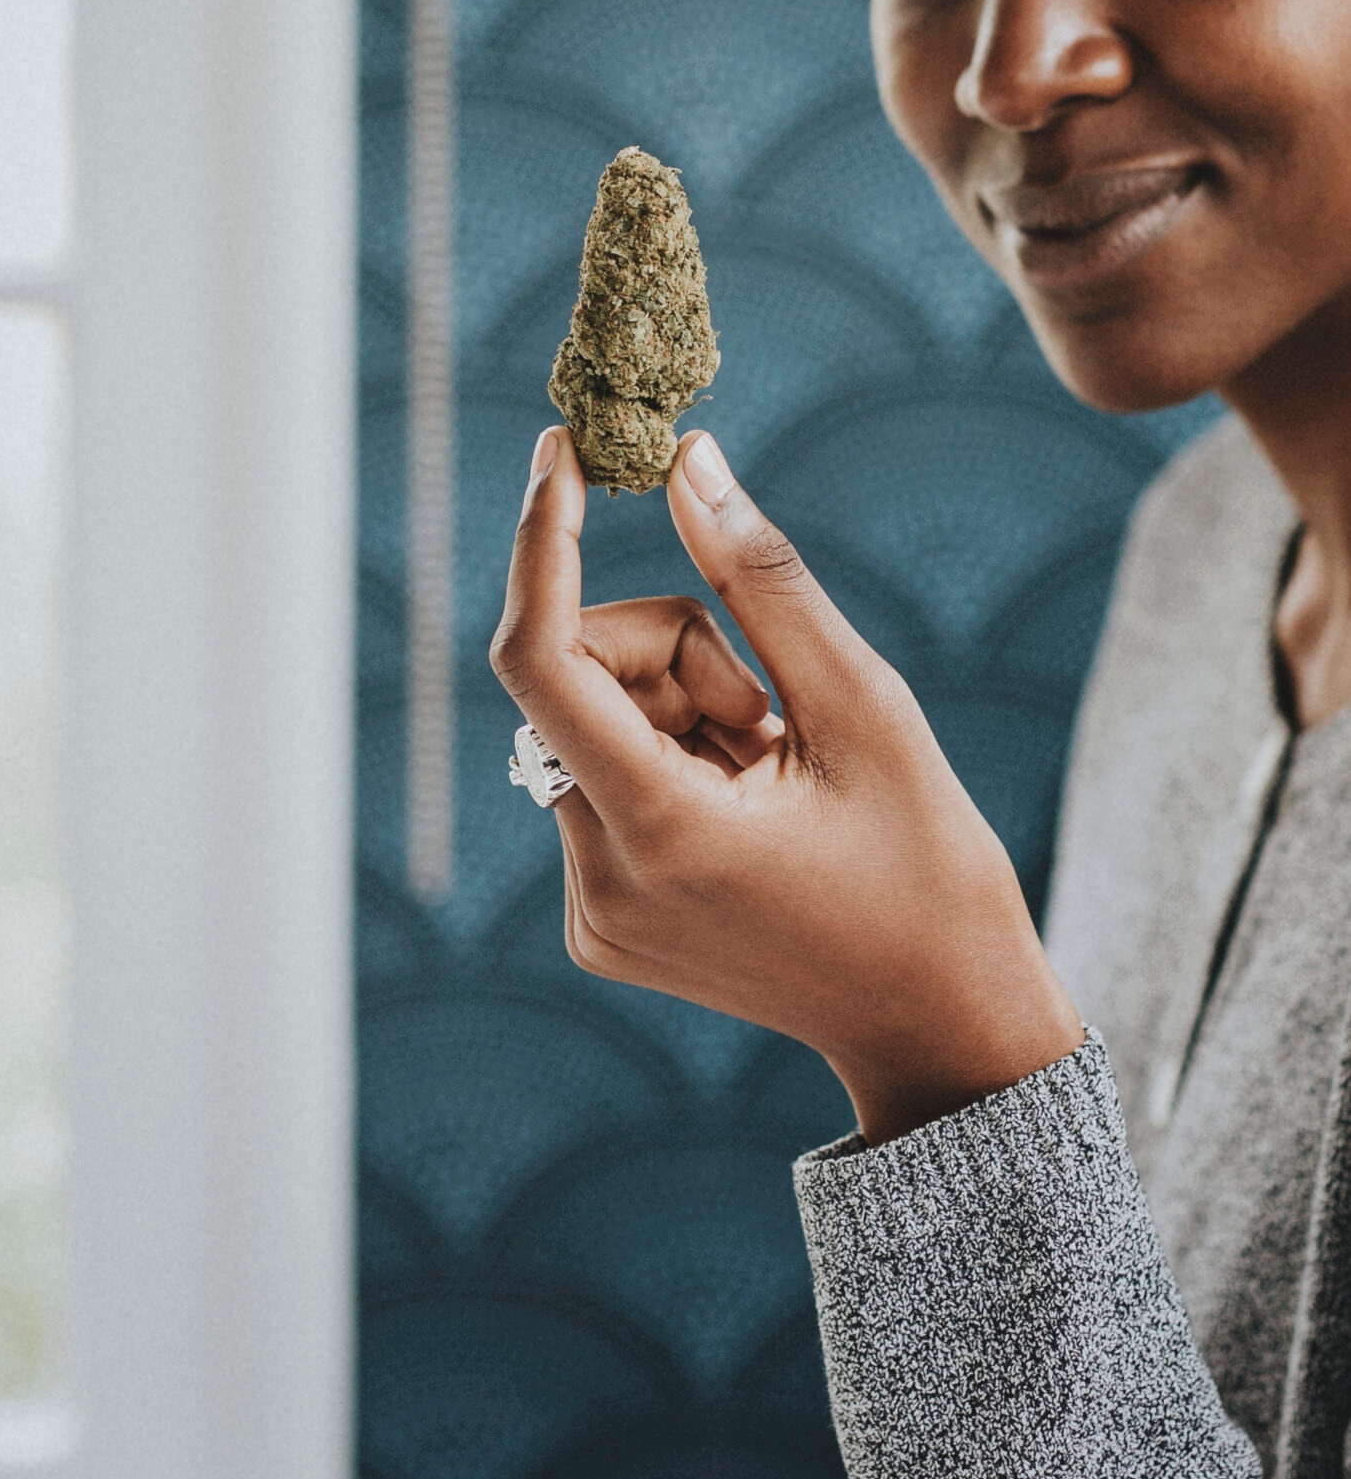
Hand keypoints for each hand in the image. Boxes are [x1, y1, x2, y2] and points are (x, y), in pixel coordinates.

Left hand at [491, 428, 1081, 1143]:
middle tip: (770, 710)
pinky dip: (666, 765)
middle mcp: (602, 883)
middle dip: (669, 653)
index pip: (540, 659)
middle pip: (576, 682)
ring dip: (675, 712)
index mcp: (663, 833)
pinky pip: (599, 786)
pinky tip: (748, 813)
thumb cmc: (927, 865)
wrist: (938, 1023)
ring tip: (773, 773)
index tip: (564, 455)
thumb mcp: (864, 706)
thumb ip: (762, 580)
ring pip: (588, 729)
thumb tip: (685, 462)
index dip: (541, 543)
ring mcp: (592, 914)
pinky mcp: (598, 927)